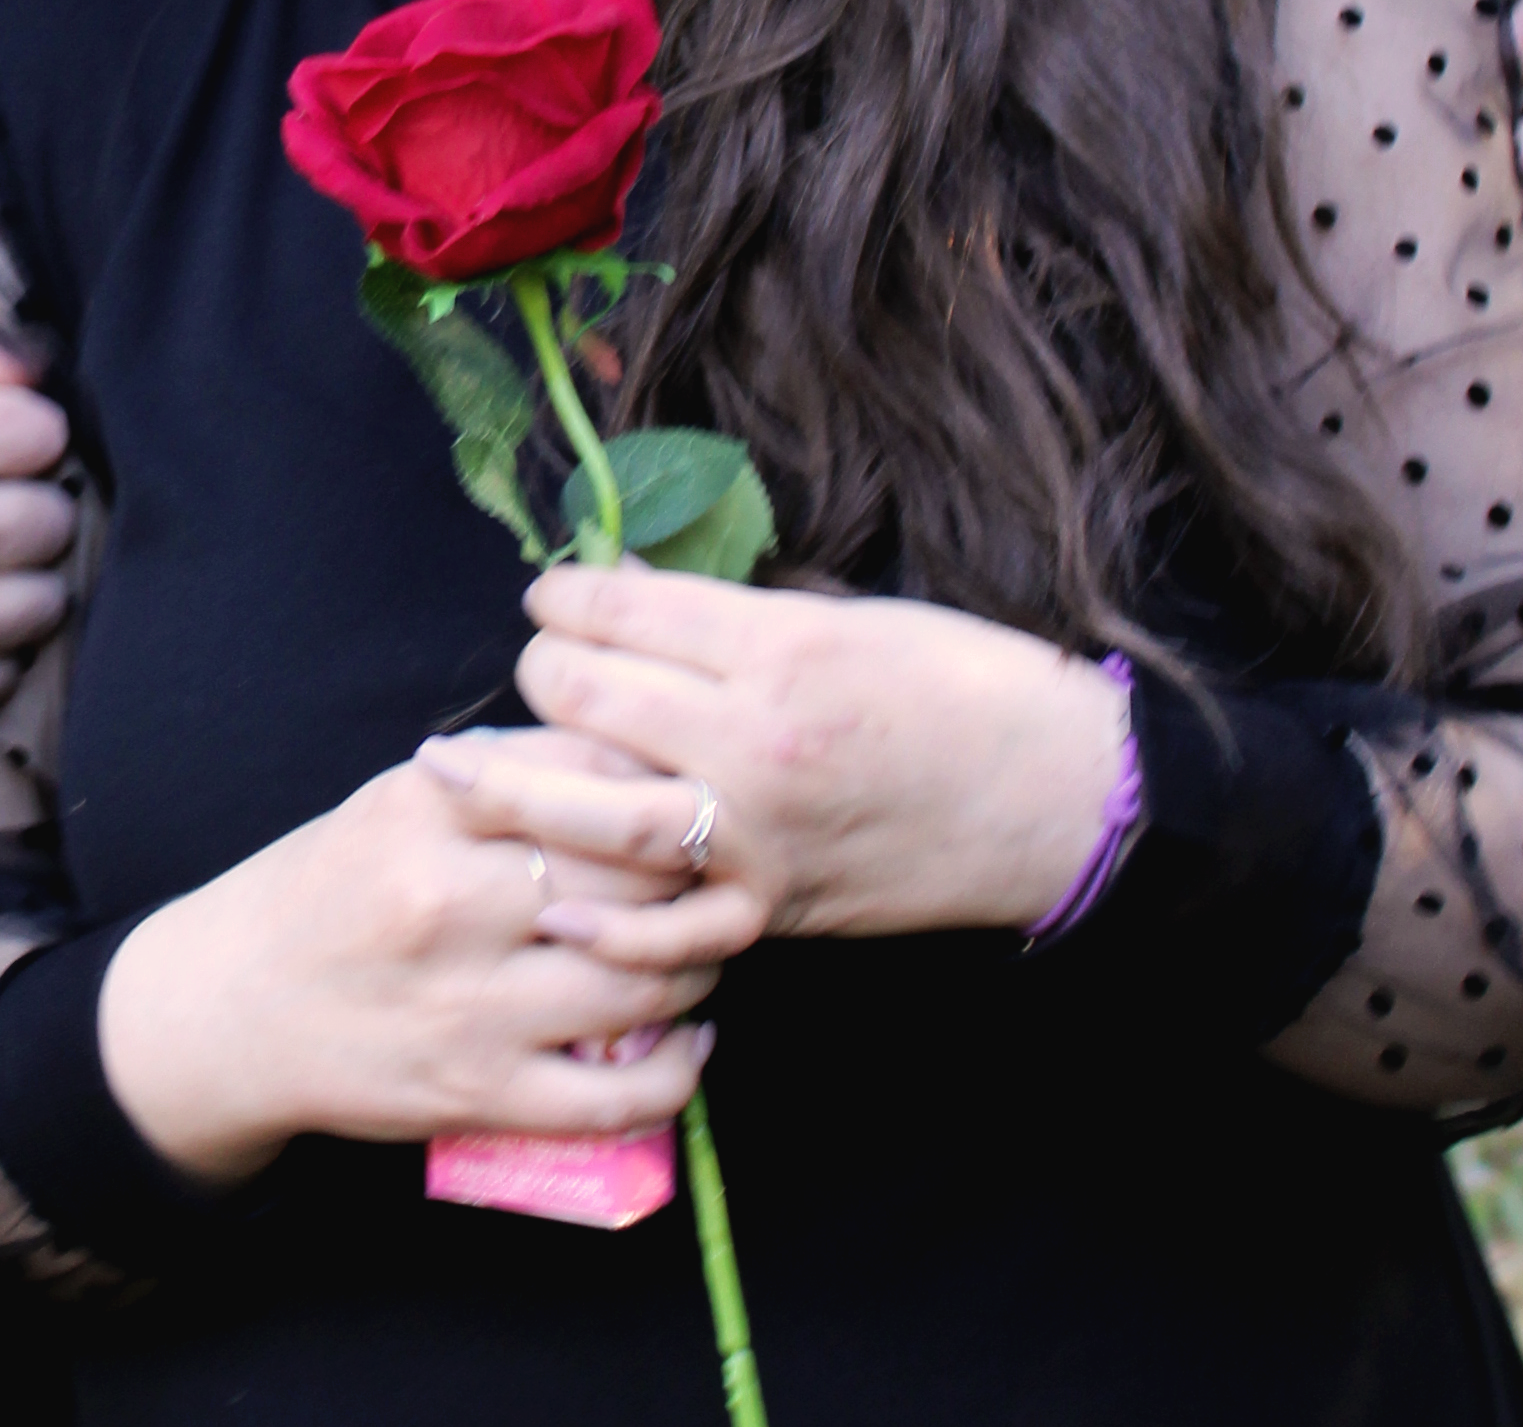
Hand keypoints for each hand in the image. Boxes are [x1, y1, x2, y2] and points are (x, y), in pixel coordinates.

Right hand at [95, 734, 754, 1186]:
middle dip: (692, 877)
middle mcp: (449, 901)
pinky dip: (680, 1068)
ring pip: (645, 982)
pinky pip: (621, 1094)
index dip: (659, 788)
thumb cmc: (321, 891)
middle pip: (633, 880)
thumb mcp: (390, 802)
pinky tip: (690, 1036)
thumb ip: (498, 780)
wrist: (228, 1009)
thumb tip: (623, 757)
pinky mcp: (480, 1096)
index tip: (681, 797)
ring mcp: (469, 1007)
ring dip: (698, 966)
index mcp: (426, 808)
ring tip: (700, 948)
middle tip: (710, 875)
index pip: (590, 780)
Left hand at [518, 565, 1124, 942]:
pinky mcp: (772, 910)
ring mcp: (756, 838)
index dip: (564, 592)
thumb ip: (733, 614)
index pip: (614, 609)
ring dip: (514, 785)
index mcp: (774, 649)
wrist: (1062, 798)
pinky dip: (599, 919)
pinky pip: (660, 930)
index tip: (553, 593)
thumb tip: (628, 594)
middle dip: (540, 671)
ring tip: (459, 771)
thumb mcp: (846, 612)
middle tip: (540, 665)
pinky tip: (552, 895)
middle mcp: (751, 744)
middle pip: (579, 696)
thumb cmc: (964, 683)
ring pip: (588, 811)